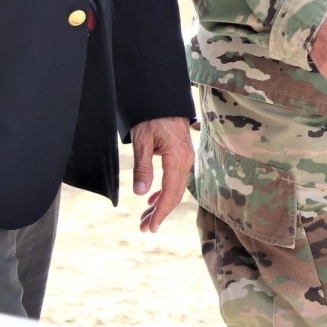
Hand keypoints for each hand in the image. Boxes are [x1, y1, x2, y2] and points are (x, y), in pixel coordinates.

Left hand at [134, 116, 194, 233]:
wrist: (164, 98)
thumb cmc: (152, 116)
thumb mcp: (142, 140)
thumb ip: (142, 167)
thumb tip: (141, 193)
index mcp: (177, 158)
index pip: (170, 192)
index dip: (160, 212)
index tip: (150, 227)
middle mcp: (186, 160)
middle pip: (174, 194)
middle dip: (160, 213)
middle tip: (144, 228)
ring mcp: (186, 158)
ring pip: (175, 188)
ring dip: (161, 204)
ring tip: (145, 218)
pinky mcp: (182, 155)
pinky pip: (176, 179)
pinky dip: (164, 192)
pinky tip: (153, 200)